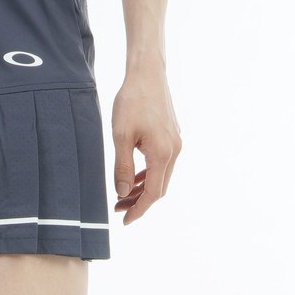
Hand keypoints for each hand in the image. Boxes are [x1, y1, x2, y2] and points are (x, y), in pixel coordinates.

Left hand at [111, 68, 182, 223]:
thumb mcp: (121, 136)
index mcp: (162, 154)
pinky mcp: (173, 137)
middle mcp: (174, 151)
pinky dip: (149, 175)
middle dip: (140, 202)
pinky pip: (162, 165)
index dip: (139, 210)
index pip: (152, 194)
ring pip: (161, 177)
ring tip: (123, 195)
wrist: (148, 73)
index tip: (124, 221)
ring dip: (143, 189)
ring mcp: (176, 144)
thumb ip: (122, 167)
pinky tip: (134, 177)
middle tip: (118, 208)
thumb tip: (123, 193)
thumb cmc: (132, 101)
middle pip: (159, 189)